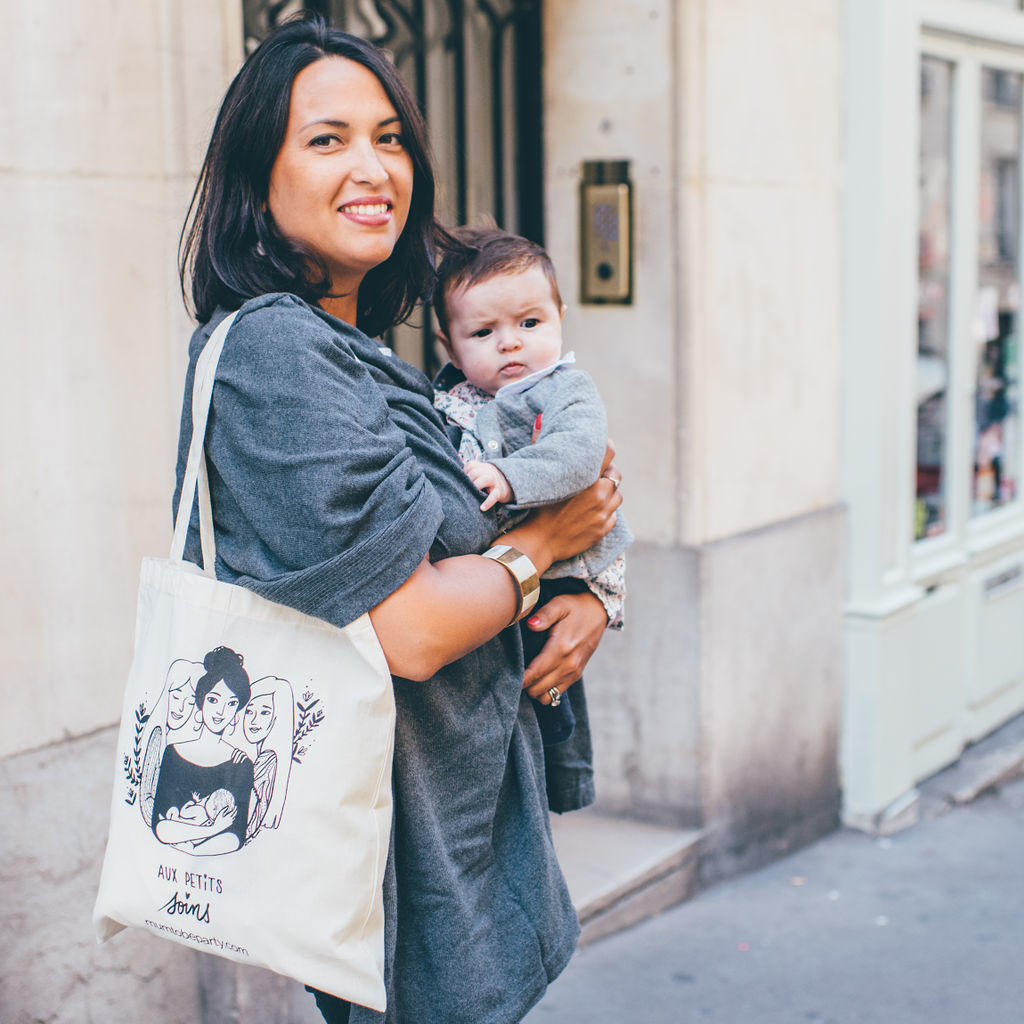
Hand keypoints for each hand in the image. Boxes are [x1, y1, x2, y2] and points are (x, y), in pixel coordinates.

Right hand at [212, 804, 236, 828]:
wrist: (216, 828)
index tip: (235, 806)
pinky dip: (233, 819)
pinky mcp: (228, 825)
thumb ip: (223, 809)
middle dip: (235, 811)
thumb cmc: (217, 821)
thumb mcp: (219, 814)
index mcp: (227, 817)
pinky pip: (232, 822)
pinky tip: (233, 818)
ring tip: (235, 813)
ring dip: (234, 815)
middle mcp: (229, 820)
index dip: (234, 809)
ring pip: (233, 818)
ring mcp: (229, 823)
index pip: (232, 812)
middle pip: (234, 815)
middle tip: (236, 809)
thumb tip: (227, 806)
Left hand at [464, 460, 512, 510]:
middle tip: (465, 489)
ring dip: (476, 486)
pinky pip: (493, 496)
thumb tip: (457, 482)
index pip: (470, 465)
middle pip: (475, 472)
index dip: (464, 473)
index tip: (463, 480)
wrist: (509, 483)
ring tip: (472, 494)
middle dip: (468, 481)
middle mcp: (488, 472)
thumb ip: (470, 474)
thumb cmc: (488, 479)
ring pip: (485, 479)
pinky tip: (482, 508)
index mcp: (482, 467)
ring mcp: (494, 481)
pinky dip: (488, 502)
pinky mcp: (499, 492)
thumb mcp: (481, 472)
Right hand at [507, 442, 622, 566]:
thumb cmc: (534, 508)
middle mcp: (598, 494)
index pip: (608, 454)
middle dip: (608, 475)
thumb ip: (540, 446)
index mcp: (585, 478)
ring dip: (609, 495)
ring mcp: (602, 513)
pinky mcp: (602, 530)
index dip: (607, 448)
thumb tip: (539, 421)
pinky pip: (613, 517)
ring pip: (617, 497)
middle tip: (596, 478)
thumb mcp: (541, 476)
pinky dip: (605, 514)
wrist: (537, 542)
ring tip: (594, 498)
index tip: (605, 447)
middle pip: (616, 475)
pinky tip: (591, 515)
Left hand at [522, 591, 607, 701]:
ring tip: (527, 677)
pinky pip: (557, 693)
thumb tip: (531, 624)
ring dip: (535, 690)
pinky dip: (545, 690)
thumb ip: (545, 614)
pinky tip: (538, 678)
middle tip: (513, 674)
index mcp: (561, 648)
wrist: (598, 612)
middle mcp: (568, 664)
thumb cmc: (575, 607)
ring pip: (548, 696)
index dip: (520, 679)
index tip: (509, 677)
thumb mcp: (560, 604)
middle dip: (524, 686)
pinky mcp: (576, 675)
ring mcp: (573, 672)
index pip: (536, 673)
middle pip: (539, 689)